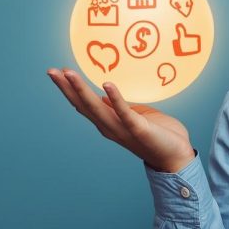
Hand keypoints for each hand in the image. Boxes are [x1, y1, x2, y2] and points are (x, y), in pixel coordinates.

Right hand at [46, 67, 195, 172]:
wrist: (177, 157)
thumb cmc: (160, 135)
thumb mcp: (137, 116)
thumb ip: (120, 108)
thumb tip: (105, 96)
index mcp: (109, 123)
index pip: (84, 104)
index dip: (70, 89)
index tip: (58, 72)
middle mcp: (110, 127)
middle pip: (83, 105)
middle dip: (66, 87)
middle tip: (51, 70)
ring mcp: (122, 129)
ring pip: (96, 107)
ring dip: (81, 89)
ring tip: (68, 73)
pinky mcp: (138, 128)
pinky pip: (124, 112)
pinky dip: (115, 98)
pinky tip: (106, 84)